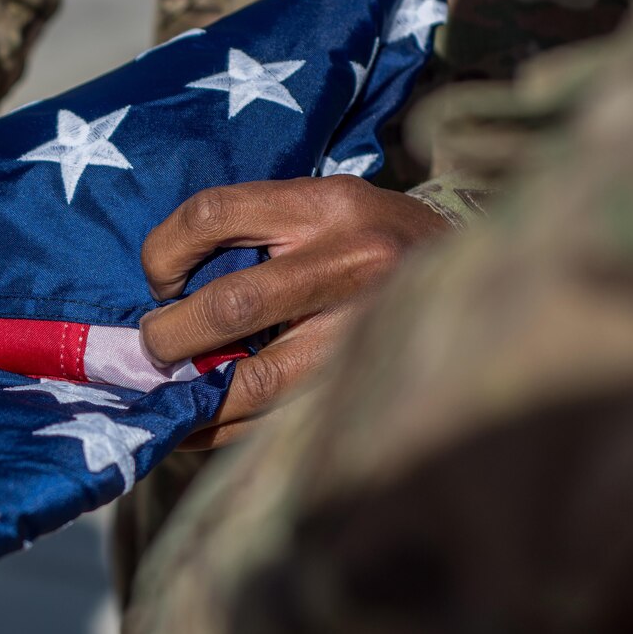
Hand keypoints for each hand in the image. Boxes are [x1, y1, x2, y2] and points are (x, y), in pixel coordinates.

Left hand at [139, 178, 450, 449]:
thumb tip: (165, 295)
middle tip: (152, 347)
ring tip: (168, 393)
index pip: (213, 213)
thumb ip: (259, 235)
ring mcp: (363, 331)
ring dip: (194, 395)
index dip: (164, 251)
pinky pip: (278, 419)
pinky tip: (198, 425)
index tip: (158, 279)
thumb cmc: (376, 240)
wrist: (481, 276)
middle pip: (232, 305)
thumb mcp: (327, 208)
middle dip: (171, 336)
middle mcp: (352, 261)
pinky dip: (223, 428)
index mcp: (328, 204)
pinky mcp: (367, 385)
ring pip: (256, 380)